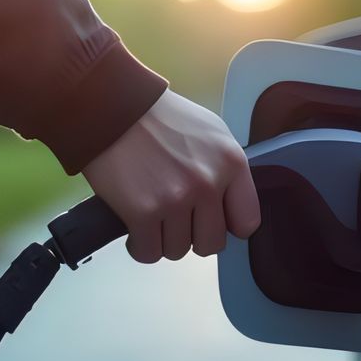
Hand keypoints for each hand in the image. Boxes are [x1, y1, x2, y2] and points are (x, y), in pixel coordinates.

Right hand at [82, 90, 260, 262]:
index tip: (211, 220)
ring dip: (164, 239)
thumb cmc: (159, 118)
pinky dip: (140, 246)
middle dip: (193, 236)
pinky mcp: (143, 212)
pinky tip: (136, 228)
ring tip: (153, 216)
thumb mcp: (211, 132)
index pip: (247, 222)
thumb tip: (230, 205)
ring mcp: (175, 199)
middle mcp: (208, 183)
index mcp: (231, 162)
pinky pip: (149, 253)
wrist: (114, 107)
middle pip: (211, 244)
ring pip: (178, 251)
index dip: (227, 225)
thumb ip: (226, 169)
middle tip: (176, 218)